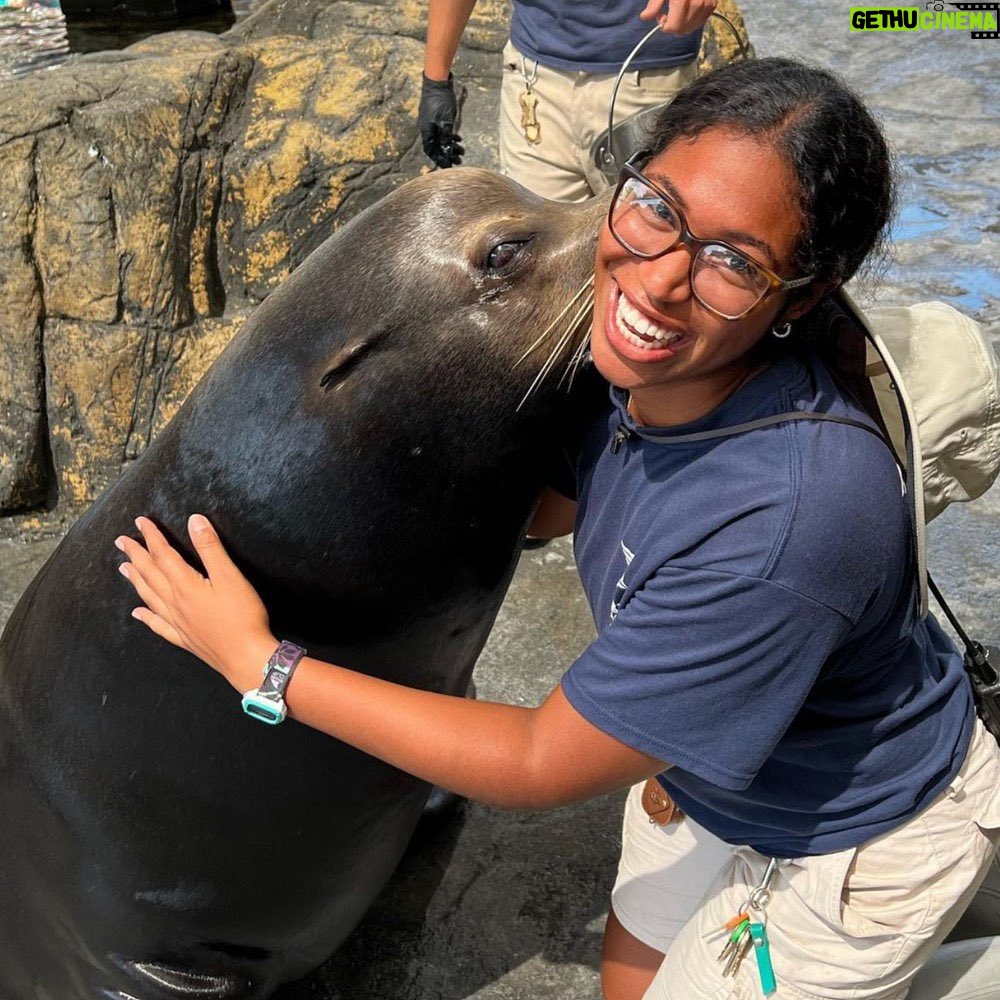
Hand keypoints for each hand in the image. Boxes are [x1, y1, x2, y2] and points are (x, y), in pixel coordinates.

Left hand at [115, 515, 275, 692]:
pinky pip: (158, 624)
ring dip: (136, 580)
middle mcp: (175, 603)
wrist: (245, 657)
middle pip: (150, 574)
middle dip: (136, 555)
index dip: (151, 537)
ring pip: (149, 597)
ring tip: (123, 568)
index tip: (140, 522)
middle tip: (121, 542)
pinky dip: (146, 617)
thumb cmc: (242, 616)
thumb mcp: (230, 576)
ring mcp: (177, 622)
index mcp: (185, 585)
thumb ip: (211, 548)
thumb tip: (195, 521)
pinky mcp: (184, 638)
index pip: (163, 555)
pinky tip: (138, 613)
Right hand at [418, 73, 464, 167]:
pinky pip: (444, 132)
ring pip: (441, 140)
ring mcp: (432, 123)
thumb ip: (446, 136)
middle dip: (447, 155)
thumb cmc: (440, 100)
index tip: (448, 165)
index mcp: (427, 131)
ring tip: (461, 151)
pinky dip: (451, 137)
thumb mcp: (445, 120)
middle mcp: (428, 129)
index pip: (431, 150)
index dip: (439, 159)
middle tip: (459, 161)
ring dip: (451, 146)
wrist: (437, 83)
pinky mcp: (438, 118)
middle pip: (437, 147)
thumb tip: (447, 149)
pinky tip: (458, 139)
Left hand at [639, 0, 716, 34]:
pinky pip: (701, 21)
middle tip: (667, 14)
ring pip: (691, 27)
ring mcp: (706, 5)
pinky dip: (693, 20)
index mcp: (682, 0)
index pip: (673, 27)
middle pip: (682, 29)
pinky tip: (688, 10)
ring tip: (678, 10)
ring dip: (683, 24)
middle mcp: (697, 4)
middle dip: (673, 26)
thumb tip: (645, 17)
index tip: (660, 16)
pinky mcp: (712, 4)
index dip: (664, 25)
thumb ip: (654, 3)